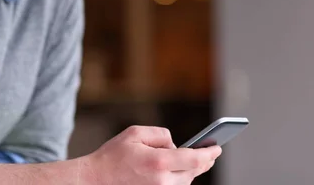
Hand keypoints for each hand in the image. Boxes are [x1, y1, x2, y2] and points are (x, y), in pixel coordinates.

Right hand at [81, 125, 221, 184]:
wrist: (95, 180)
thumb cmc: (113, 155)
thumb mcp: (135, 133)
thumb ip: (160, 134)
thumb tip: (176, 145)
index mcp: (159, 162)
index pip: (195, 159)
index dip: (210, 153)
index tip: (218, 147)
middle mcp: (162, 182)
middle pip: (193, 172)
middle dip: (204, 161)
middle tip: (212, 153)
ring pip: (186, 182)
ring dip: (192, 170)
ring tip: (199, 160)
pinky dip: (180, 179)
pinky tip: (182, 171)